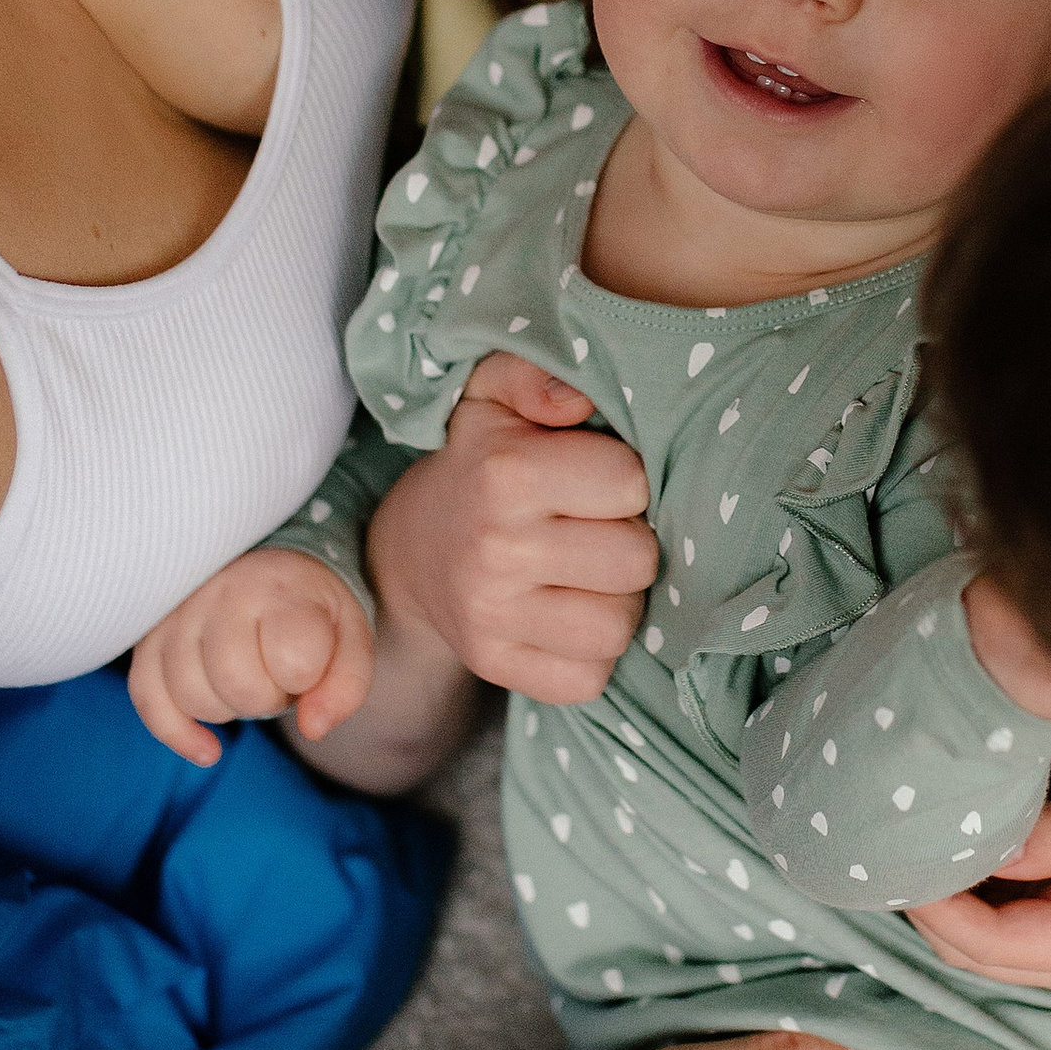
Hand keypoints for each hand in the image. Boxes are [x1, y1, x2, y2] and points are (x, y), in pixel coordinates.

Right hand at [128, 550, 373, 768]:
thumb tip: (314, 728)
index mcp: (280, 589)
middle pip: (238, 685)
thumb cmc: (311, 612)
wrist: (266, 568)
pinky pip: (147, 698)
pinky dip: (177, 733)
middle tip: (275, 676)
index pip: (292, 659)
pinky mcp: (149, 638)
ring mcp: (179, 615)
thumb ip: (345, 685)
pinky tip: (209, 749)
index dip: (306, 679)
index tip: (309, 663)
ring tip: (246, 680)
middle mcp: (222, 593)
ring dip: (227, 708)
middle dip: (266, 699)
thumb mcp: (350, 638)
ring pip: (192, 695)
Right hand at [368, 351, 656, 702]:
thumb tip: (581, 399)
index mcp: (505, 473)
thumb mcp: (497, 392)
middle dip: (628, 541)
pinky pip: (591, 677)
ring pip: (620, 627)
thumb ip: (538, 372)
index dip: (624, 479)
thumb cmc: (481, 459)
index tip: (594, 478)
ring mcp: (492, 618)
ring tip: (585, 574)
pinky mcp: (497, 667)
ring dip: (616, 601)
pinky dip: (591, 653)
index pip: (632, 483)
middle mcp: (496, 549)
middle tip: (594, 529)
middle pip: (637, 560)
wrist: (413, 546)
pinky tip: (566, 615)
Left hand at [910, 775, 1050, 995]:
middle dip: (926, 900)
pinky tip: (974, 838)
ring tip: (918, 830)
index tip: (891, 840)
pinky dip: (989, 886)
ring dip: (955, 893)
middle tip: (887, 830)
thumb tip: (976, 840)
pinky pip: (1025, 917)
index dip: (926, 898)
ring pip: (994, 937)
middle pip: (974, 949)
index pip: (979, 940)